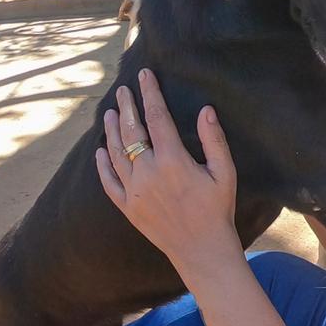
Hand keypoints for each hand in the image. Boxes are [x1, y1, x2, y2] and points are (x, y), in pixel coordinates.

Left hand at [97, 67, 241, 275]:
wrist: (202, 250)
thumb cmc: (218, 210)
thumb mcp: (225, 173)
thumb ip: (214, 140)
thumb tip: (206, 110)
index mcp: (173, 160)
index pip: (156, 116)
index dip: (149, 92)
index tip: (143, 75)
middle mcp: (148, 173)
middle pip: (131, 130)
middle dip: (126, 106)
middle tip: (122, 91)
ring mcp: (134, 191)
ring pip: (116, 153)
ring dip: (111, 131)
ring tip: (109, 114)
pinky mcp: (128, 208)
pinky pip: (109, 183)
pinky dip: (103, 166)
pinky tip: (100, 152)